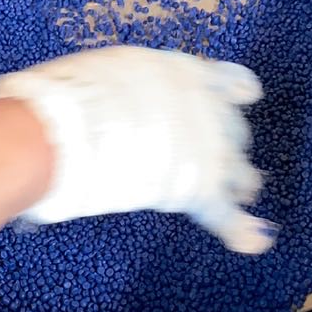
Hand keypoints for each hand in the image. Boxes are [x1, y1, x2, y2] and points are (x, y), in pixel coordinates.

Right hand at [0, 47, 273, 253]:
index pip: (220, 78)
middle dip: (227, 143)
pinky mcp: (195, 187)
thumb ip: (118, 87)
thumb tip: (98, 97)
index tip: (244, 95)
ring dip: (239, 180)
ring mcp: (202, 146)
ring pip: (234, 168)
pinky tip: (252, 240)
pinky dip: (237, 228)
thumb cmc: (61, 99)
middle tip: (225, 157)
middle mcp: (199, 104)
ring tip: (245, 189)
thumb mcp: (97, 72)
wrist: (58, 131)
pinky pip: (223, 211)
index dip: (231, 91)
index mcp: (175, 73)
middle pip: (228, 127)